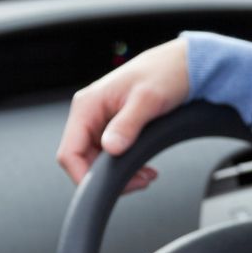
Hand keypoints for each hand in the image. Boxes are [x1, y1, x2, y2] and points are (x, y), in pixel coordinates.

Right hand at [55, 38, 188, 192]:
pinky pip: (111, 154)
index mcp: (88, 105)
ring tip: (146, 175)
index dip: (83, 176)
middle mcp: (89, 113)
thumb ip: (126, 125)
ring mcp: (101, 120)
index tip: (105, 188)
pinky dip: (126, 165)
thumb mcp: (147, 101)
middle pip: (82, 160)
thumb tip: (111, 149)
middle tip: (140, 181)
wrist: (182, 64)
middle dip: (108, 177)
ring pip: (97, 160)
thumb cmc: (164, 72)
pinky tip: (145, 168)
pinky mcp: (114, 126)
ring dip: (120, 173)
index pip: (69, 152)